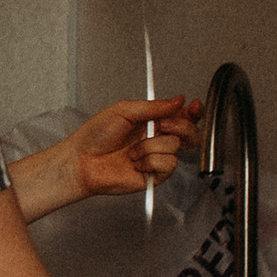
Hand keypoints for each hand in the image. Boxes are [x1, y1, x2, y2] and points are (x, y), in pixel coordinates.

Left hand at [14, 98, 199, 218]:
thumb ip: (154, 106)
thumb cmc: (95, 136)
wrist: (82, 160)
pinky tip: (135, 163)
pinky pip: (168, 164)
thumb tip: (177, 100)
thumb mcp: (124, 110)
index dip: (193, 111)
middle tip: (160, 125)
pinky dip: (150, 161)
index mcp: (151, 122)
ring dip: (151, 145)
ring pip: (175, 147)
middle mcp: (157, 139)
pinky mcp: (155, 176)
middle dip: (180, 125)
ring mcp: (156, 158)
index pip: (181, 116)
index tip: (194, 106)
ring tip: (132, 150)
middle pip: (189, 132)